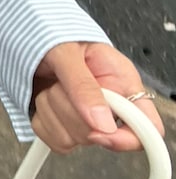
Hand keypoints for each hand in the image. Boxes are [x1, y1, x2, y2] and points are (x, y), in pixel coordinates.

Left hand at [31, 41, 164, 154]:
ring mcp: (86, 121)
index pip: (147, 127)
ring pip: (72, 140)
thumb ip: (84, 86)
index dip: (127, 139)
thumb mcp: (68, 52)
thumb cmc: (56, 38)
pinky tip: (44, 98)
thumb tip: (103, 124)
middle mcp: (110, 107)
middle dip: (71, 110)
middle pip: (100, 136)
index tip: (99, 131)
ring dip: (52, 110)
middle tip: (62, 83)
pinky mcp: (64, 128)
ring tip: (53, 85)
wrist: (31, 38)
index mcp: (124, 85)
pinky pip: (53, 140)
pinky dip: (42, 119)